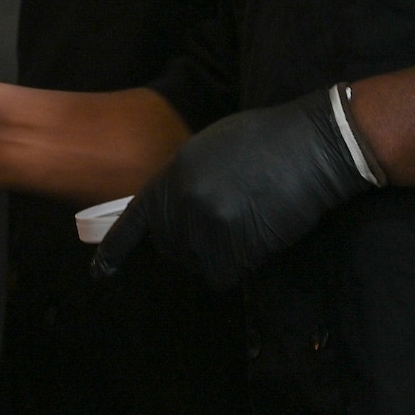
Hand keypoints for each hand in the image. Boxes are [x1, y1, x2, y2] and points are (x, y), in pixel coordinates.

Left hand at [93, 89, 374, 289]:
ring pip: (198, 263)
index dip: (117, 250)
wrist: (312, 144)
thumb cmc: (267, 140)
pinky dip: (238, 266)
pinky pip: (223, 274)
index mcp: (174, 174)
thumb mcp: (209, 150)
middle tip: (223, 221)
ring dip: (217, 253)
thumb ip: (184, 181)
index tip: (102, 273)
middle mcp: (182, 201)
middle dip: (188, 242)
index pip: (137, 220)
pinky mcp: (236, 246)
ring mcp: (208, 225)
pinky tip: (256, 239)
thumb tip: (174, 211)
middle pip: (170, 246)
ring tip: (245, 222)